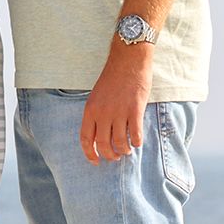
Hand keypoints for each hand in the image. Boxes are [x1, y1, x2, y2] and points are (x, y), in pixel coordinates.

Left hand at [79, 44, 153, 164]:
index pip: (86, 138)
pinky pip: (136, 135)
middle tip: (115, 156)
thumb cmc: (112, 79)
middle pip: (103, 145)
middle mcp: (102, 113)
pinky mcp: (135, 110)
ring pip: (120, 143)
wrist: (127, 61)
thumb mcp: (96, 96)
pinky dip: (137, 142)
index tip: (95, 161)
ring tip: (127, 150)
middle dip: (110, 155)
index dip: (90, 153)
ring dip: (124, 150)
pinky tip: (137, 141)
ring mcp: (119, 112)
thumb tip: (99, 136)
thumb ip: (97, 115)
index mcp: (90, 109)